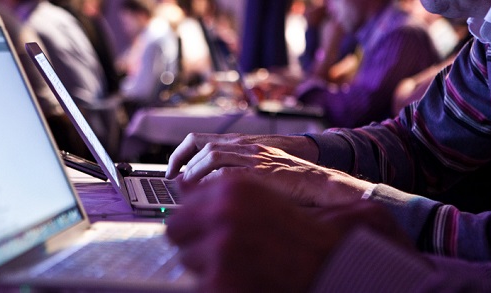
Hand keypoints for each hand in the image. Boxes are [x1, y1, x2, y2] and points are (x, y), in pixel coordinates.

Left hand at [166, 178, 412, 292]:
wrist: (334, 260)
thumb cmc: (304, 230)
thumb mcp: (261, 196)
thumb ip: (222, 195)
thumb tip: (182, 191)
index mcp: (232, 187)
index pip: (182, 200)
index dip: (192, 217)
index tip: (196, 226)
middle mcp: (222, 212)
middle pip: (175, 229)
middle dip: (192, 240)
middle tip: (215, 249)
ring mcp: (220, 247)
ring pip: (187, 259)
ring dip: (205, 264)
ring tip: (237, 265)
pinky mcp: (221, 279)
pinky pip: (200, 283)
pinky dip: (215, 284)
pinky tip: (239, 280)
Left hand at [170, 135, 370, 205]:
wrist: (318, 181)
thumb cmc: (290, 180)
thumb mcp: (256, 170)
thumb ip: (232, 174)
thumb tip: (204, 188)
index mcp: (243, 144)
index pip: (200, 140)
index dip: (181, 154)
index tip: (172, 171)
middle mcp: (247, 146)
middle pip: (205, 149)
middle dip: (186, 168)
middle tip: (177, 185)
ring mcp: (255, 157)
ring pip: (214, 157)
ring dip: (197, 174)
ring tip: (190, 192)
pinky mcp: (264, 171)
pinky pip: (231, 174)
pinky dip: (216, 184)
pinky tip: (210, 197)